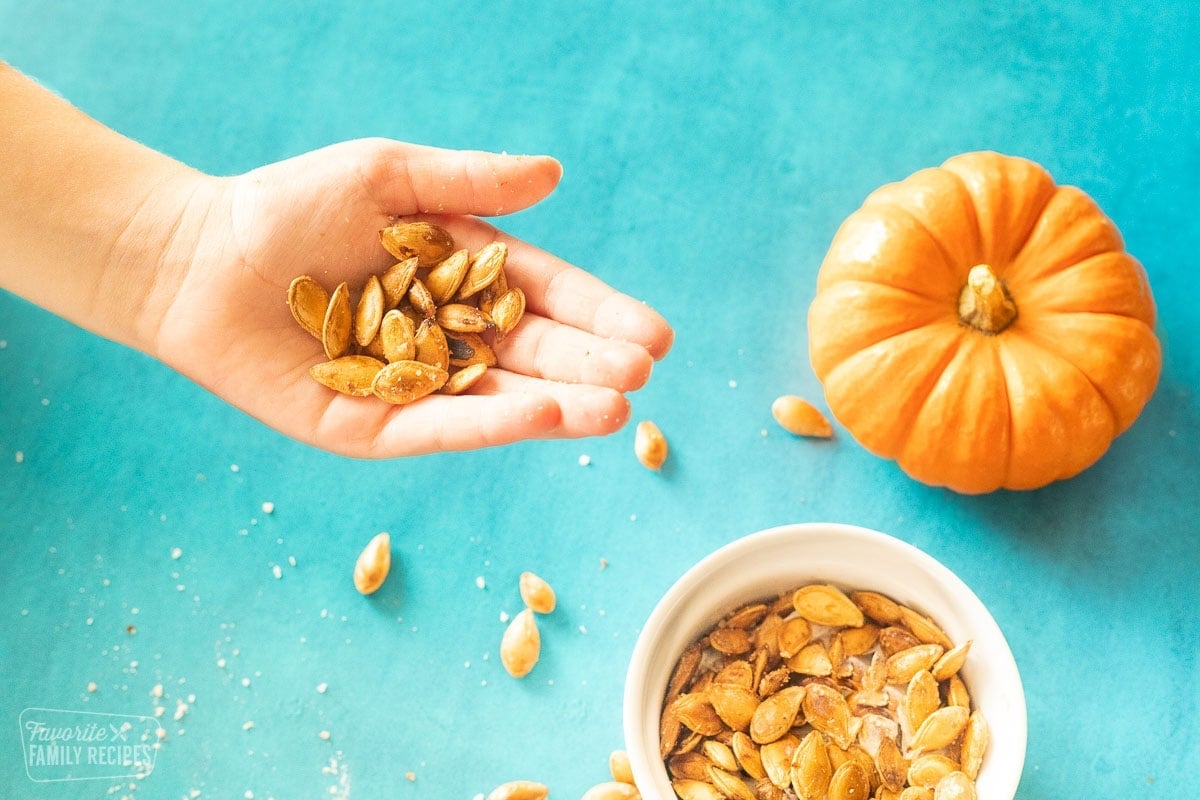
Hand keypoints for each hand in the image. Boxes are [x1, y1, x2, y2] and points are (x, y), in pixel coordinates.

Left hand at [151, 139, 673, 456]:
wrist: (194, 258)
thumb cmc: (288, 207)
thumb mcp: (388, 177)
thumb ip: (469, 182)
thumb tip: (554, 173)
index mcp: (459, 278)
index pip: (545, 297)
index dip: (599, 314)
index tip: (656, 333)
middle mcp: (445, 339)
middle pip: (532, 354)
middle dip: (590, 365)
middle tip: (644, 374)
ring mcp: (411, 389)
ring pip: (497, 399)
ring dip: (558, 406)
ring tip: (616, 409)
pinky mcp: (368, 428)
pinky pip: (436, 428)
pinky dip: (488, 422)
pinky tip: (540, 415)